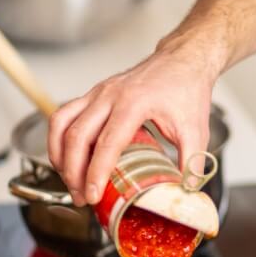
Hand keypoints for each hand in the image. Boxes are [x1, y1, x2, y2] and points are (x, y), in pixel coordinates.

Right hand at [48, 47, 214, 206]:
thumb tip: (186, 193)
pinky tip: (66, 159)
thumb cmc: (187, 89)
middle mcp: (110, 95)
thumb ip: (192, 163)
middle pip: (77, 135)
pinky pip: (64, 116)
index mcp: (134, 103)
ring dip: (59, 155)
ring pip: (61, 123)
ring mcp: (98, 93)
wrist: (182, 59)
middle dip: (73, 171)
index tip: (93, 195)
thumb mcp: (196, 130)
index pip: (107, 143)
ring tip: (68, 182)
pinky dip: (59, 139)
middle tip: (81, 197)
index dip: (96, 172)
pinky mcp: (93, 94)